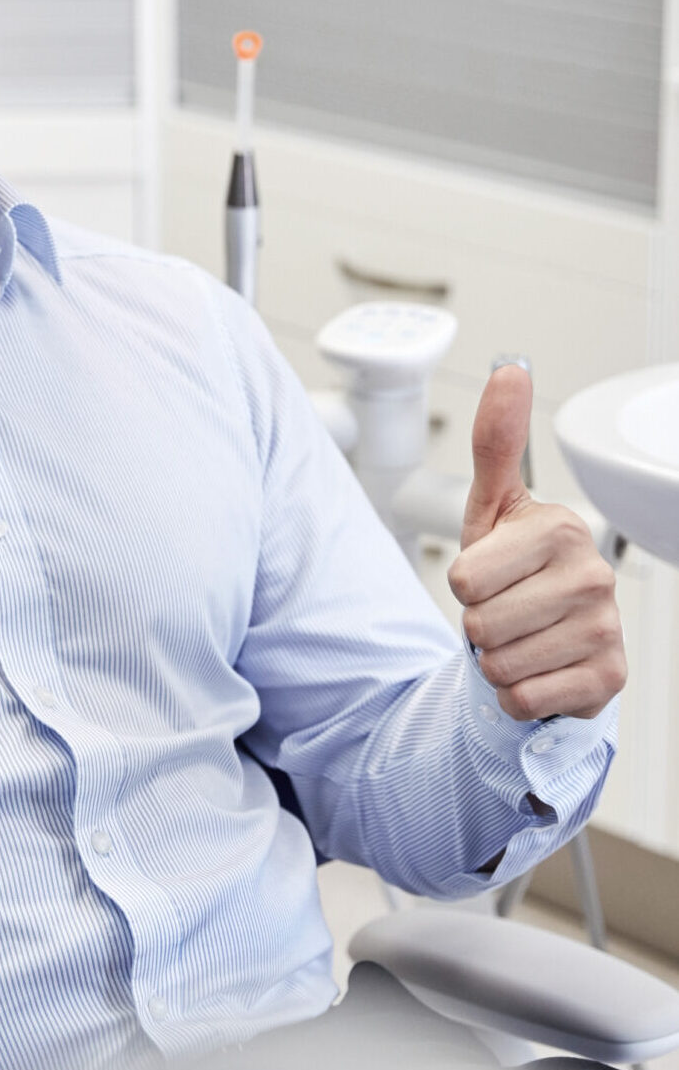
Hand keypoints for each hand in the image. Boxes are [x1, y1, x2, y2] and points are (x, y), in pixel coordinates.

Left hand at [448, 364, 625, 721]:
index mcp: (561, 529)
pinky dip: (518, 694)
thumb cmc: (514, 571)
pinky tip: (539, 669)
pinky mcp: (606, 678)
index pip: (464, 578)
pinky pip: (524, 698)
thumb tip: (511, 371)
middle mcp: (592, 576)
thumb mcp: (494, 506)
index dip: (465, 584)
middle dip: (478, 626)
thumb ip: (497, 441)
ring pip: (499, 664)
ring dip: (496, 661)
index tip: (491, 574)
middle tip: (504, 611)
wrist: (549, 638)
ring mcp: (604, 628)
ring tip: (520, 638)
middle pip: (479, 624)